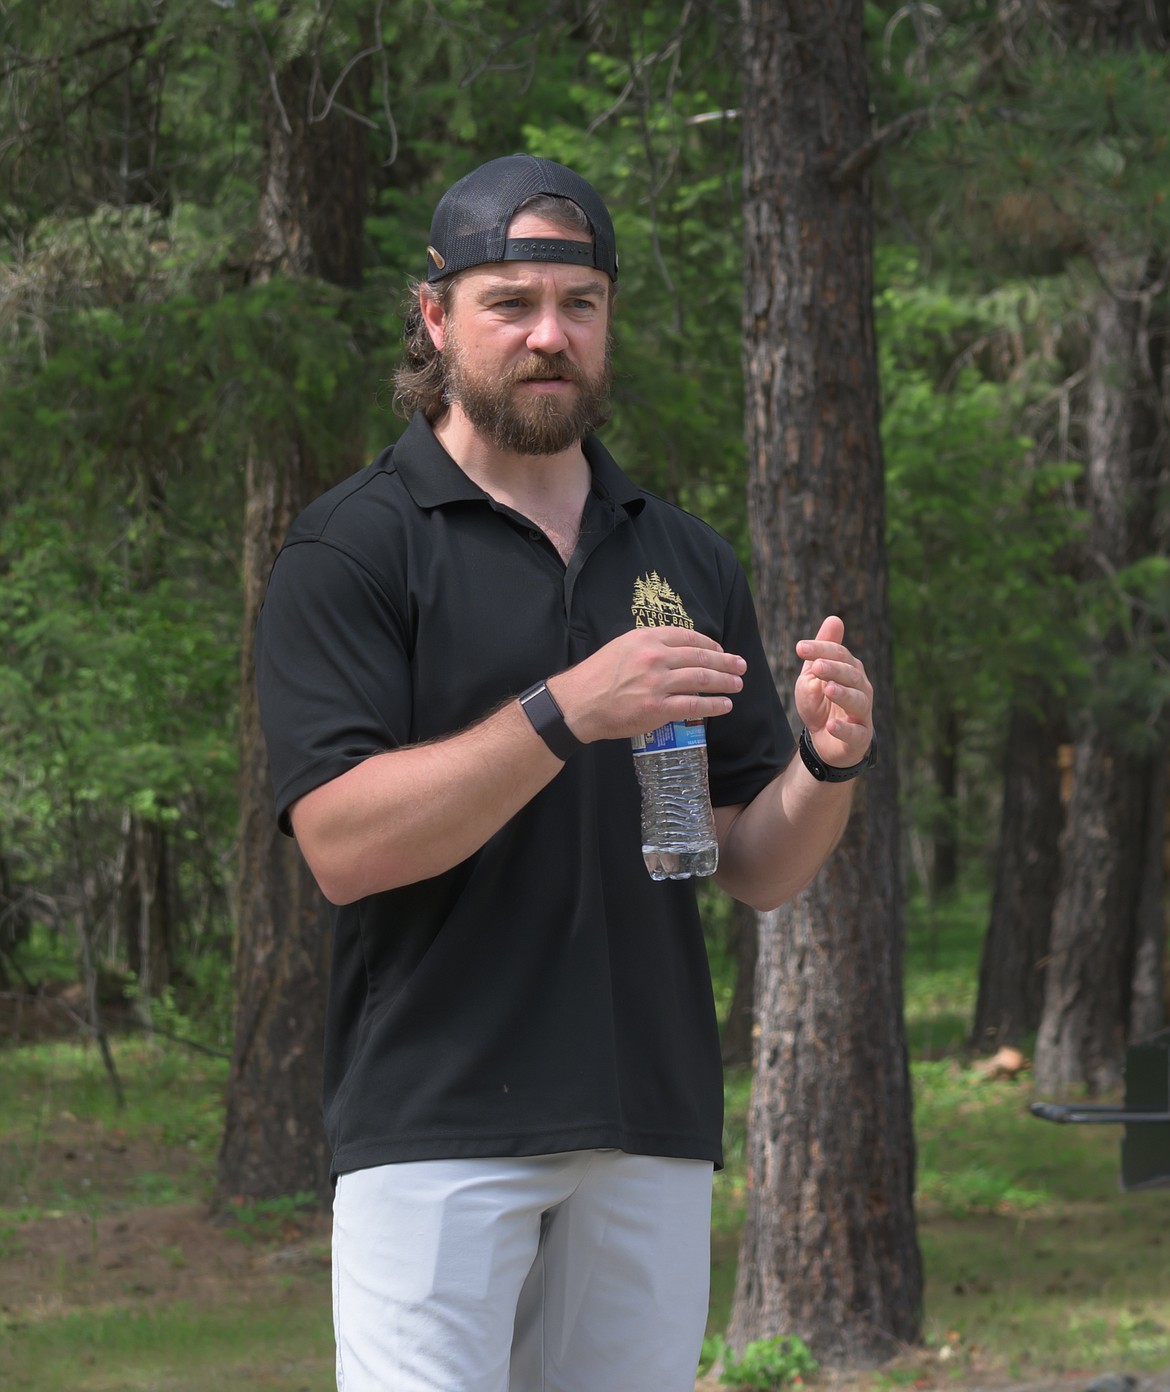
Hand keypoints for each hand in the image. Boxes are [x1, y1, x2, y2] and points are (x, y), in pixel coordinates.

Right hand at [549, 626, 745, 743]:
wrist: (578, 702)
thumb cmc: (597, 676)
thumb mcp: (622, 647)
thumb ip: (649, 645)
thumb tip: (676, 651)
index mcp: (646, 638)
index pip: (689, 637)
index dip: (711, 644)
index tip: (721, 651)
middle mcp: (654, 657)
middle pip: (701, 658)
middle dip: (726, 662)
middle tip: (741, 665)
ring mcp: (657, 683)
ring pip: (702, 680)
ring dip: (725, 682)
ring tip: (738, 684)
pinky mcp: (657, 709)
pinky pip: (694, 705)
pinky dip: (713, 705)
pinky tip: (725, 705)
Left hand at [794, 615, 872, 766]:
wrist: (825, 741)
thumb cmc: (821, 704)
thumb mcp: (815, 676)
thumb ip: (822, 651)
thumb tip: (834, 618)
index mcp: (850, 671)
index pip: (839, 655)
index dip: (821, 650)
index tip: (799, 648)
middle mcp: (861, 689)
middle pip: (851, 675)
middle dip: (834, 669)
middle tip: (817, 666)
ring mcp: (862, 713)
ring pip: (857, 700)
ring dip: (843, 694)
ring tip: (828, 689)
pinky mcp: (859, 737)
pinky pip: (855, 732)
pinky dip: (844, 729)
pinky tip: (832, 724)